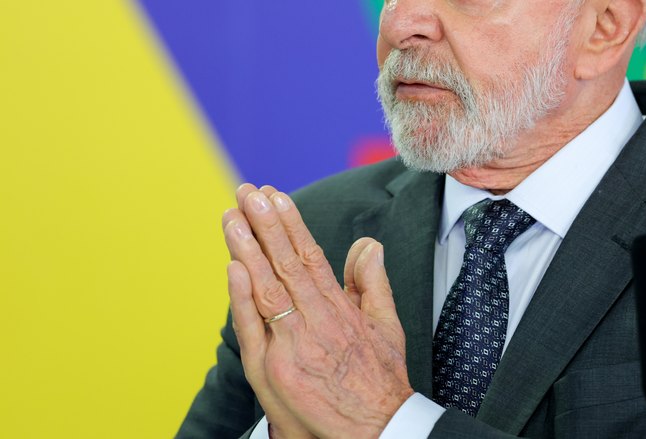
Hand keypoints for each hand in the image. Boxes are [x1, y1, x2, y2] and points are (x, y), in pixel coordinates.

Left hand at [223, 184, 412, 437]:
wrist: (377, 430)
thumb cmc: (381, 381)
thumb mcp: (387, 327)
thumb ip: (372, 284)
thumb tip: (367, 245)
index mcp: (342, 310)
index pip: (310, 256)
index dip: (290, 224)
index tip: (275, 195)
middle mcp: (317, 322)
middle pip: (286, 264)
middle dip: (265, 224)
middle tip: (246, 192)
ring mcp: (294, 346)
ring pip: (267, 288)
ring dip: (247, 249)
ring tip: (232, 216)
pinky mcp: (274, 371)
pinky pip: (254, 328)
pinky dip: (243, 297)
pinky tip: (233, 266)